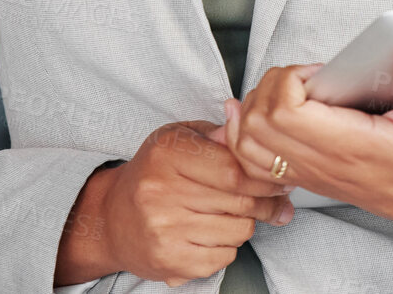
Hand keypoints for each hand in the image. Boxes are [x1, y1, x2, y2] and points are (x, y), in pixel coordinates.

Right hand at [56, 119, 296, 286]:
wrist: (111, 219)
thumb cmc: (154, 173)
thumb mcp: (180, 139)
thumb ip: (218, 135)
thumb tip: (250, 131)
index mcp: (167, 155)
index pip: (234, 170)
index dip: (265, 177)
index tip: (282, 178)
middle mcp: (161, 193)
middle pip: (241, 202)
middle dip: (268, 202)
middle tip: (278, 201)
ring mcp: (163, 230)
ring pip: (238, 230)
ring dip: (246, 224)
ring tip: (231, 214)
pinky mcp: (167, 261)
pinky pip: (223, 257)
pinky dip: (228, 247)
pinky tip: (212, 234)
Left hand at [210, 59, 392, 262]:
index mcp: (351, 148)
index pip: (284, 114)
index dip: (288, 81)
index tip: (316, 71)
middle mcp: (324, 165)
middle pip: (256, 126)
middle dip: (268, 88)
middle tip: (302, 76)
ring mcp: (312, 175)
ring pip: (246, 147)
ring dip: (253, 111)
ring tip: (283, 90)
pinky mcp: (310, 178)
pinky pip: (255, 163)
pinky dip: (247, 137)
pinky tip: (264, 117)